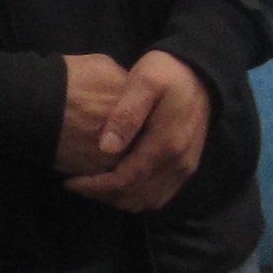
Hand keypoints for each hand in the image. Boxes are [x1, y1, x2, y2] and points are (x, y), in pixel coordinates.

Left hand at [63, 48, 211, 212]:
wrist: (201, 72)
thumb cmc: (167, 73)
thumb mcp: (144, 82)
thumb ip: (126, 114)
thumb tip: (106, 147)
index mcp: (165, 145)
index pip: (125, 180)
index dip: (95, 186)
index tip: (71, 182)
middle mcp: (177, 163)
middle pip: (135, 196)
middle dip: (104, 195)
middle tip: (79, 183)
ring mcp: (184, 167)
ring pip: (148, 200)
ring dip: (120, 198)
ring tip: (95, 185)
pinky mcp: (186, 166)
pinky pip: (160, 194)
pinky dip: (138, 195)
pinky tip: (120, 183)